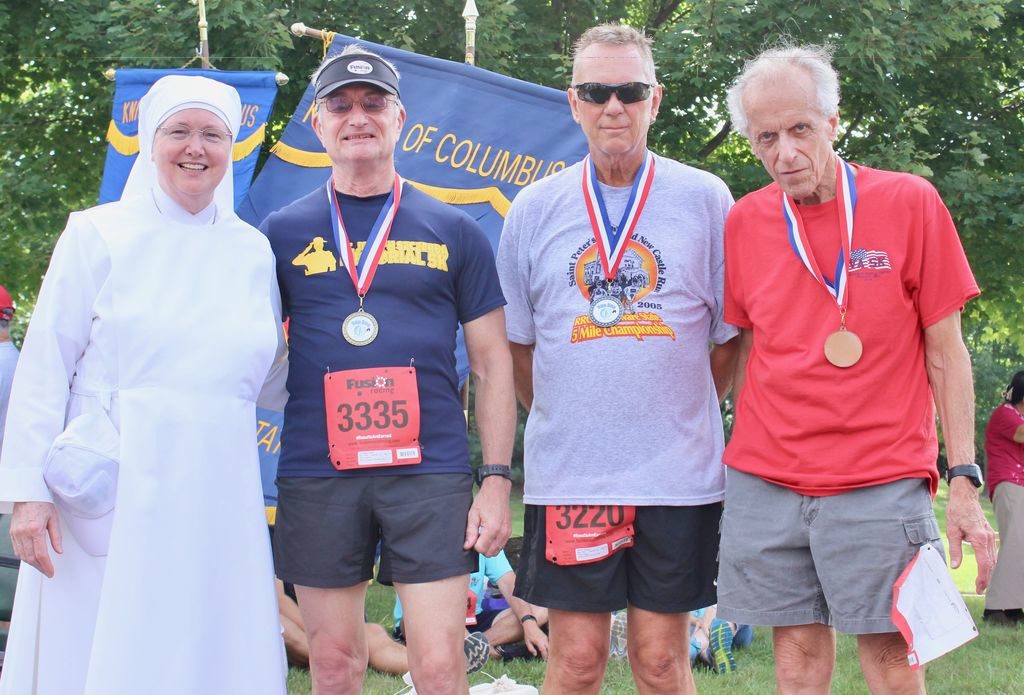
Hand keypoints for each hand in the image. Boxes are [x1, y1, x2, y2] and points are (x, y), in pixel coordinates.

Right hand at [10, 501, 62, 577]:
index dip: (46, 566)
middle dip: (39, 567)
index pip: (41, 554)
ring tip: (41, 566)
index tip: (51, 572)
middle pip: (30, 557)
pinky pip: (17, 550)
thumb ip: (57, 536)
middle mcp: (23, 533)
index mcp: (35, 529)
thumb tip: (59, 550)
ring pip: (22, 555)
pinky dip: (24, 556)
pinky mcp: (12, 533)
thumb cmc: (41, 503)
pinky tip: (31, 558)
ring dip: (32, 563)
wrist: (27, 494)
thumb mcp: (54, 518)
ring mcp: (16, 533)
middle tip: (47, 571)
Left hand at [464, 476, 510, 555]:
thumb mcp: (473, 514)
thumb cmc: (485, 500)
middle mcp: (502, 533)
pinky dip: (494, 544)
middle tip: (477, 535)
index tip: (473, 536)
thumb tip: (467, 546)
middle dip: (481, 547)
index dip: (474, 544)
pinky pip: (501, 545)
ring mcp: (507, 533)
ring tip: (483, 534)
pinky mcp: (509, 532)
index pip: (481, 549)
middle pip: (489, 553)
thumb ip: (470, 532)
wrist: (497, 490)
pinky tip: (489, 534)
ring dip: (488, 547)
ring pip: (496, 551)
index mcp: (492, 529)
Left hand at [522, 620, 548, 658]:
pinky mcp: (546, 637)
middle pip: (549, 649)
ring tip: (548, 656)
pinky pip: (549, 643)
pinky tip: (547, 651)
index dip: (545, 656)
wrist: (530, 626)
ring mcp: (545, 638)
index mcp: (539, 642)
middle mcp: (543, 640)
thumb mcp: (527, 643)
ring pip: (549, 646)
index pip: (544, 650)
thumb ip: (531, 649)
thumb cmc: (528, 635)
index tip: (544, 660)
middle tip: (547, 660)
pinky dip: (548, 647)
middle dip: (548, 655)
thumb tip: (535, 654)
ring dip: (549, 651)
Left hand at [945, 478, 995, 592]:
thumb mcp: (952, 531)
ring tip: (982, 582)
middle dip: (987, 578)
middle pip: (992, 564)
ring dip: (989, 571)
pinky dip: (990, 562)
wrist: (965, 497)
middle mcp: (988, 539)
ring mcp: (990, 536)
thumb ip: (955, 550)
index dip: (982, 578)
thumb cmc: (957, 511)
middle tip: (980, 589)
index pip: (984, 564)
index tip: (978, 587)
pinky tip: (985, 568)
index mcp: (979, 539)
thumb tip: (955, 566)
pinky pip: (992, 552)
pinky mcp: (989, 534)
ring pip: (994, 559)